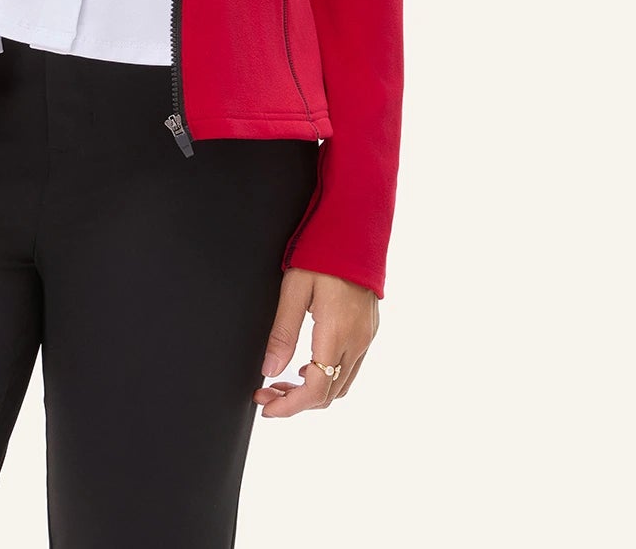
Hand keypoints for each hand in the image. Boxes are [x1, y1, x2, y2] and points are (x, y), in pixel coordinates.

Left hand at [253, 266, 378, 415]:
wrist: (356, 229)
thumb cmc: (323, 252)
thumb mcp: (294, 288)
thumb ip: (283, 332)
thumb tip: (270, 370)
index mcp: (336, 332)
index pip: (316, 389)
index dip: (289, 406)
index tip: (266, 407)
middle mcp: (357, 340)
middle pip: (329, 394)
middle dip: (297, 401)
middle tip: (268, 394)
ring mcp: (367, 336)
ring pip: (342, 384)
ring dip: (313, 391)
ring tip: (284, 382)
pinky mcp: (369, 330)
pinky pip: (351, 367)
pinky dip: (329, 376)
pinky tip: (308, 365)